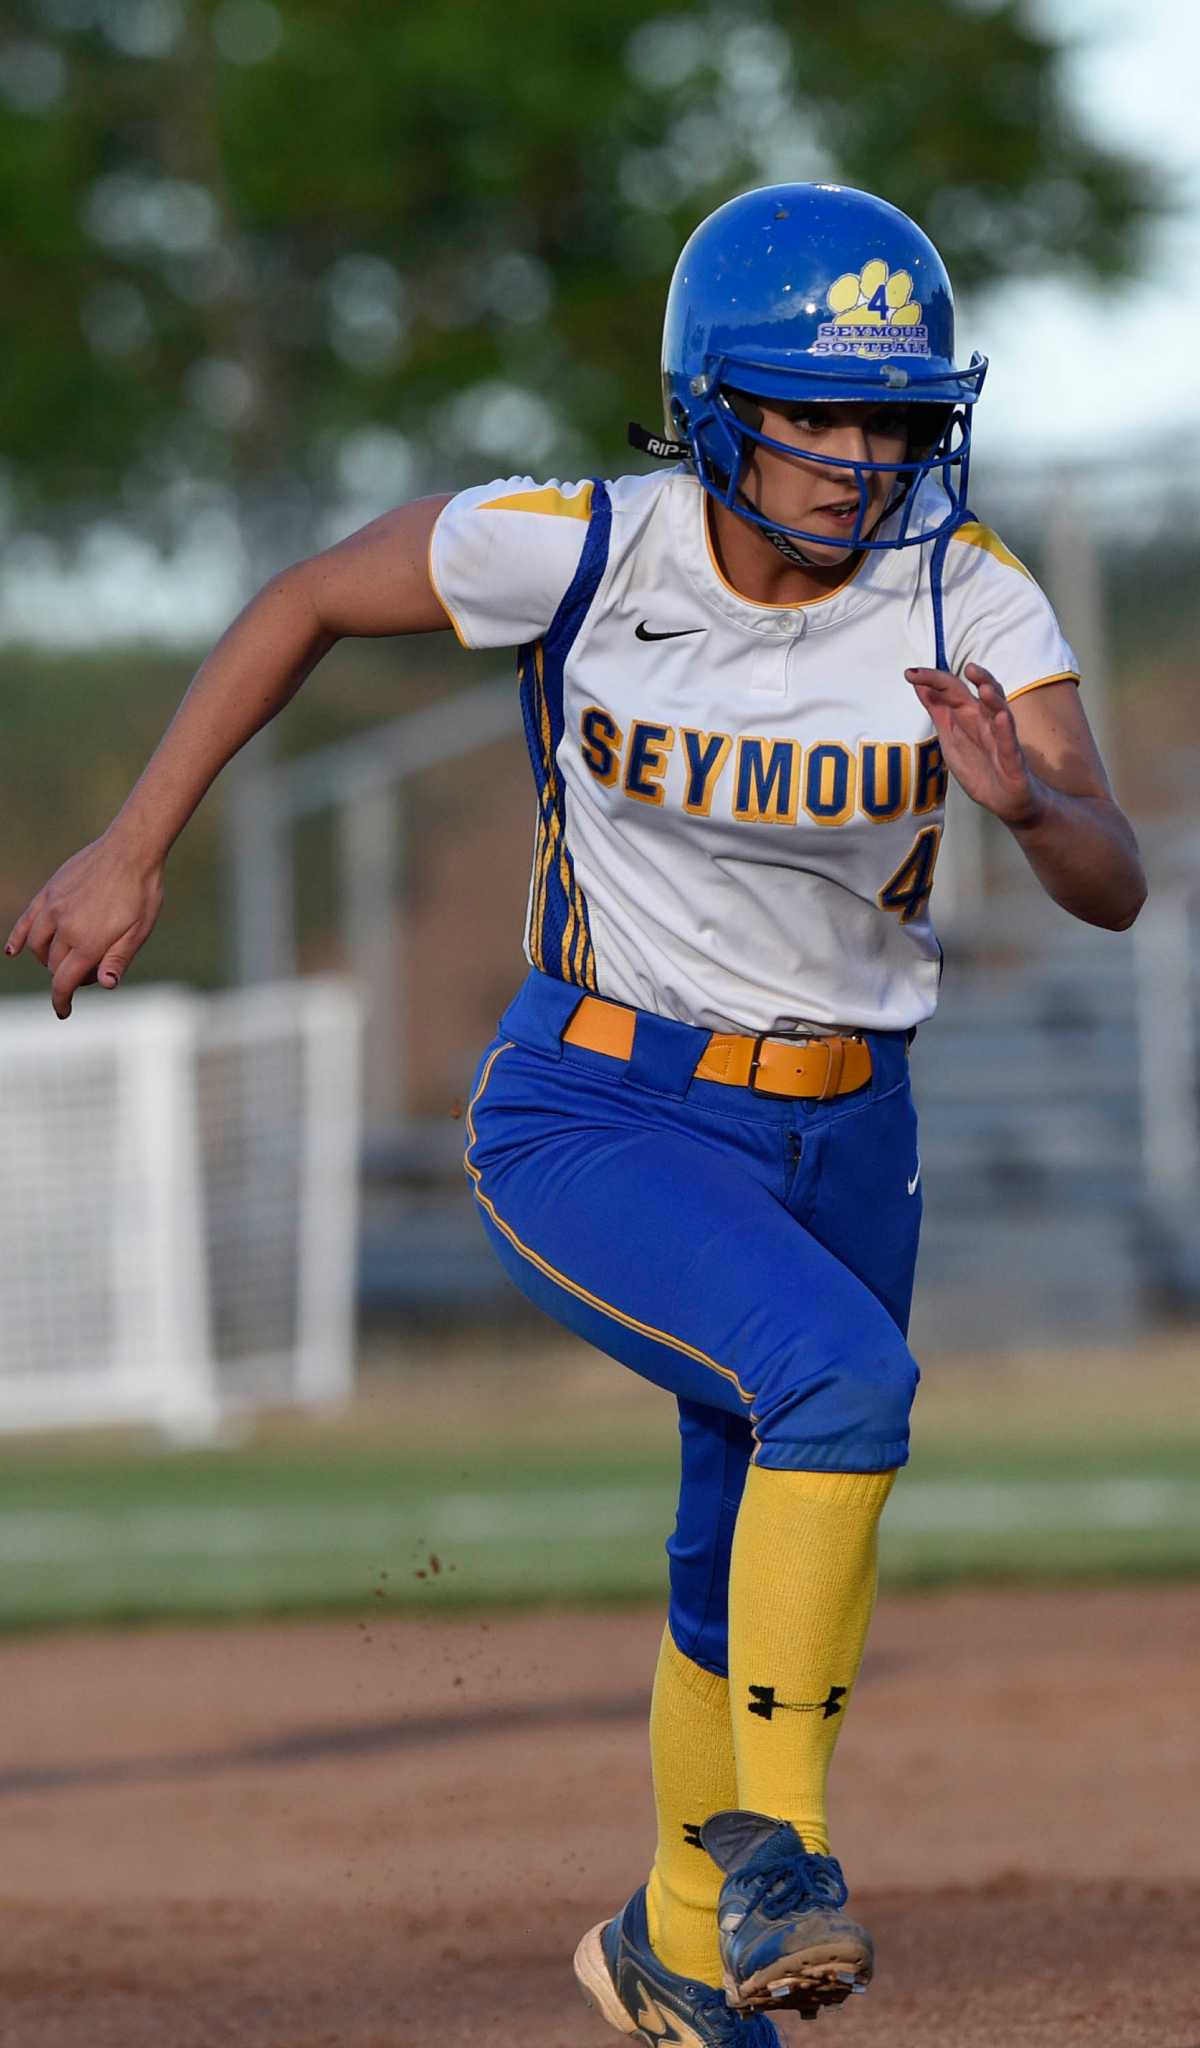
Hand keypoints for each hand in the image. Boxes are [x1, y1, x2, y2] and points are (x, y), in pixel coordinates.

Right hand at [4, 833, 165, 1019]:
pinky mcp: (49, 892)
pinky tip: (13, 951)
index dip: (62, 1000)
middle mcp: (66, 927)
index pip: (64, 982)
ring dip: (48, 960)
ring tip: (67, 958)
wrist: (131, 850)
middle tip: (92, 970)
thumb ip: (118, 959)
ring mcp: (53, 908)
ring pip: (38, 946)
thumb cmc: (141, 892)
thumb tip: (105, 985)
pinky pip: (27, 920)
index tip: (63, 1012)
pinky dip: (18, 938)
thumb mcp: (139, 931)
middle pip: (54, 965)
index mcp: (89, 942)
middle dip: (68, 975)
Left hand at [904, 662, 1044, 826]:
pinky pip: (1009, 742)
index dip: (932, 680)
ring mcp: (1001, 738)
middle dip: (975, 678)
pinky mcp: (1012, 759)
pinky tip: (1002, 718)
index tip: (909, 673)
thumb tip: (919, 684)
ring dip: (993, 698)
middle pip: (981, 693)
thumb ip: (938, 710)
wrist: (1005, 800)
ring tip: (983, 685)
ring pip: (1000, 712)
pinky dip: (1005, 730)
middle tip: (964, 667)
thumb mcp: (950, 737)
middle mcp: (987, 720)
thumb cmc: (980, 766)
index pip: (952, 690)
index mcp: (969, 715)